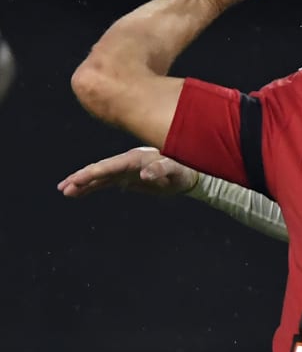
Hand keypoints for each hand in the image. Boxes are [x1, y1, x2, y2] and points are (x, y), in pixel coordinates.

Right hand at [57, 146, 197, 197]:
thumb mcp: (176, 170)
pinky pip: (105, 182)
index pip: (109, 166)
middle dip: (81, 178)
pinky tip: (79, 192)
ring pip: (99, 177)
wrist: (188, 173)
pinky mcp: (126, 177)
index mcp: (135, 159)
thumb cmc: (183, 169)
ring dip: (82, 184)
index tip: (78, 180)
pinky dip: (92, 187)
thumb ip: (161, 170)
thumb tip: (144, 175)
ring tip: (65, 191)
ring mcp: (125, 170)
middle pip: (99, 169)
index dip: (93, 173)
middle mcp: (127, 162)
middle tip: (63, 187)